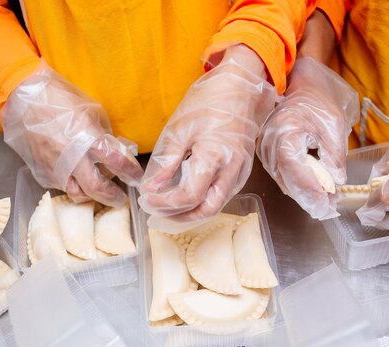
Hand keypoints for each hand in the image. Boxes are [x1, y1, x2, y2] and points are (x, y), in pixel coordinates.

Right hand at [1, 60, 142, 206]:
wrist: (24, 99)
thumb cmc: (60, 100)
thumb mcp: (91, 112)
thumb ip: (104, 135)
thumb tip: (118, 151)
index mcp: (87, 139)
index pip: (116, 162)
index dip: (130, 172)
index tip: (136, 177)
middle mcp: (72, 158)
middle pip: (97, 188)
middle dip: (113, 196)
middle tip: (121, 198)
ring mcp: (55, 168)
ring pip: (77, 194)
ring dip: (92, 196)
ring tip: (99, 192)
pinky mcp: (42, 172)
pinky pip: (62, 186)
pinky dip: (73, 186)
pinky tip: (78, 179)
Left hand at [139, 45, 276, 223]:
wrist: (241, 87)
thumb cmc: (209, 102)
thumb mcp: (180, 129)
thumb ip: (166, 163)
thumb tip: (151, 188)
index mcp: (214, 157)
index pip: (188, 196)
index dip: (165, 203)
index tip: (146, 198)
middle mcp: (231, 170)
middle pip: (206, 210)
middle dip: (180, 216)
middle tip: (157, 210)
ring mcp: (240, 171)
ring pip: (217, 205)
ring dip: (192, 212)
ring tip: (168, 205)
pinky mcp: (242, 170)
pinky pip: (223, 195)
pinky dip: (204, 201)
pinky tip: (187, 195)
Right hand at [257, 57, 358, 219]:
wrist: (299, 87)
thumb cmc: (316, 101)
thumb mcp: (333, 125)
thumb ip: (335, 155)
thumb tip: (336, 181)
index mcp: (285, 133)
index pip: (294, 169)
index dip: (310, 190)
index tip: (327, 204)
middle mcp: (270, 145)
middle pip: (287, 181)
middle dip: (309, 199)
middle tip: (329, 211)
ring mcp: (266, 152)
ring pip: (284, 182)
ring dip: (305, 195)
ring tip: (327, 202)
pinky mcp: (268, 156)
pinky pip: (283, 176)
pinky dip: (298, 186)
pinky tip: (315, 190)